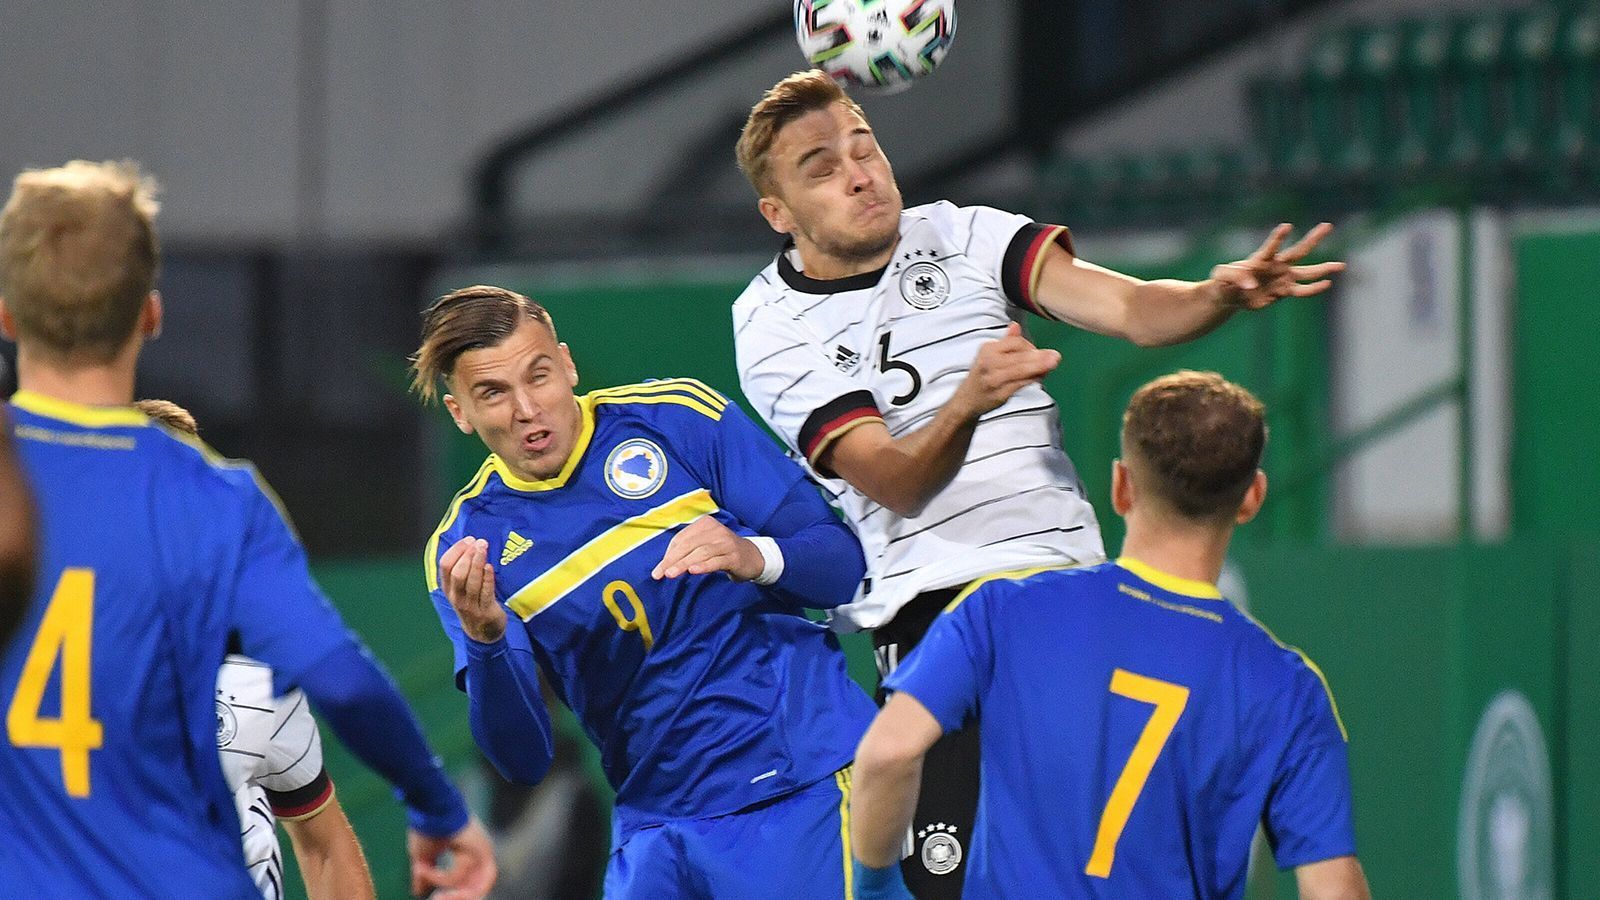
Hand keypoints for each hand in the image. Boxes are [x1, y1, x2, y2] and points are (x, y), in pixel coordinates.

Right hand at [407, 817, 496, 898]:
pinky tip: (425, 869)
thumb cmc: (427, 826)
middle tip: (435, 899)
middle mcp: (481, 855)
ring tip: (436, 897)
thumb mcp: (423, 856)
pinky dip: (442, 878)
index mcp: (471, 855)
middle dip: (456, 898)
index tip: (434, 898)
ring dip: (455, 896)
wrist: (429, 806)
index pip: (471, 885)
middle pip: (477, 890)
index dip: (455, 895)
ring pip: (475, 888)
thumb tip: (418, 892)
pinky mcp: (481, 850)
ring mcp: (484, 852)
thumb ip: (425, 875)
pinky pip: (460, 874)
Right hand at [439, 537, 504, 643]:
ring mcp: (470, 605)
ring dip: (478, 562)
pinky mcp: (485, 611)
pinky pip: (485, 592)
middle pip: (457, 573)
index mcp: (448, 588)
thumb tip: (471, 543)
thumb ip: (462, 570)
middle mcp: (456, 597)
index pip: (445, 566)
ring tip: (484, 548)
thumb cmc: (473, 603)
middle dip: (467, 555)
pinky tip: (489, 567)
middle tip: (479, 542)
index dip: (456, 551)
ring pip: (471, 581)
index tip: (468, 539)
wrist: (483, 633)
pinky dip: (487, 578)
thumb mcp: (461, 589)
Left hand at [651, 515, 764, 581]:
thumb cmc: (723, 552)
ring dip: (683, 564)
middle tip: (659, 574)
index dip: (669, 554)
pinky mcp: (734, 556)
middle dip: (672, 560)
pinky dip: (703, 566)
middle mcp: (716, 530)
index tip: (660, 569)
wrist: (753, 557)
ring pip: (700, 553)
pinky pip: (716, 561)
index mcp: (705, 524)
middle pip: (688, 545)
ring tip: (671, 574)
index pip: (681, 538)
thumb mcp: (705, 545)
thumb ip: (688, 549)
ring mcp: (726, 543)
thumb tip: (666, 562)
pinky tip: (693, 571)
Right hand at [949, 322, 1060, 419]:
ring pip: (1022, 370)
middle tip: (1056, 356)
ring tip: (1053, 363)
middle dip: (1040, 356)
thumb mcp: (989, 354)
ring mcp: (995, 379)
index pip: (1015, 343)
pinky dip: (1034, 379)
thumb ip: (1005, 341)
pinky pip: (1021, 384)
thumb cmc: (982, 375)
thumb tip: (1016, 325)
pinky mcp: (1000, 394)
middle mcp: (989, 363)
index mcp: (988, 350)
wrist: (967, 400)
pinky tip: (1042, 376)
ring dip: (1040, 367)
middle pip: (1020, 356)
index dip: (1029, 346)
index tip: (1037, 351)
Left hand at [1209, 222, 1345, 310]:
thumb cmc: (1223, 281)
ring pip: (1307, 272)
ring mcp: (1282, 278)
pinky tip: (1327, 284)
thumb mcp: (1220, 277)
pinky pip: (1302, 290)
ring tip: (1341, 266)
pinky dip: (1314, 288)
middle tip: (1328, 225)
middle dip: (1313, 239)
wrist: (1229, 295)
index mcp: (1261, 259)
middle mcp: (1276, 265)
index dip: (1278, 238)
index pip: (1271, 246)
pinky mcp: (1283, 291)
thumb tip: (1252, 286)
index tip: (1287, 226)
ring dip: (1324, 269)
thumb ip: (1232, 278)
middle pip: (1299, 251)